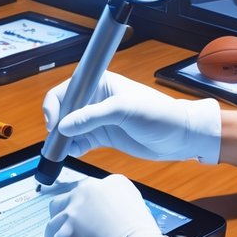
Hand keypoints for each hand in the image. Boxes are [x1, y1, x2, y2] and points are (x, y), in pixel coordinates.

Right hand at [42, 71, 220, 161]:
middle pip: (65, 109)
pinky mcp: (103, 136)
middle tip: (56, 139)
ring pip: (70, 127)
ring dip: (63, 139)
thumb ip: (92, 117)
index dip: (56, 104)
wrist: (181, 136)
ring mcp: (98, 119)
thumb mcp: (124, 110)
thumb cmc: (159, 113)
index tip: (55, 121)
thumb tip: (64, 126)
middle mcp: (96, 99)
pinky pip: (80, 141)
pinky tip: (72, 153)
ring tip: (60, 151)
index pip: (68, 89)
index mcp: (100, 83)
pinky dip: (72, 148)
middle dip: (57, 124)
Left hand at [43, 172, 185, 236]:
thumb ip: (116, 201)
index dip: (82, 206)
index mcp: (110, 182)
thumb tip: (104, 212)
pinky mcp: (67, 230)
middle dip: (64, 215)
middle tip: (69, 229)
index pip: (86, 190)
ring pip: (55, 219)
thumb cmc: (142, 236)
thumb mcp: (135, 204)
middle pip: (64, 199)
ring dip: (59, 234)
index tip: (82, 217)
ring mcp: (75, 209)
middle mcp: (89, 190)